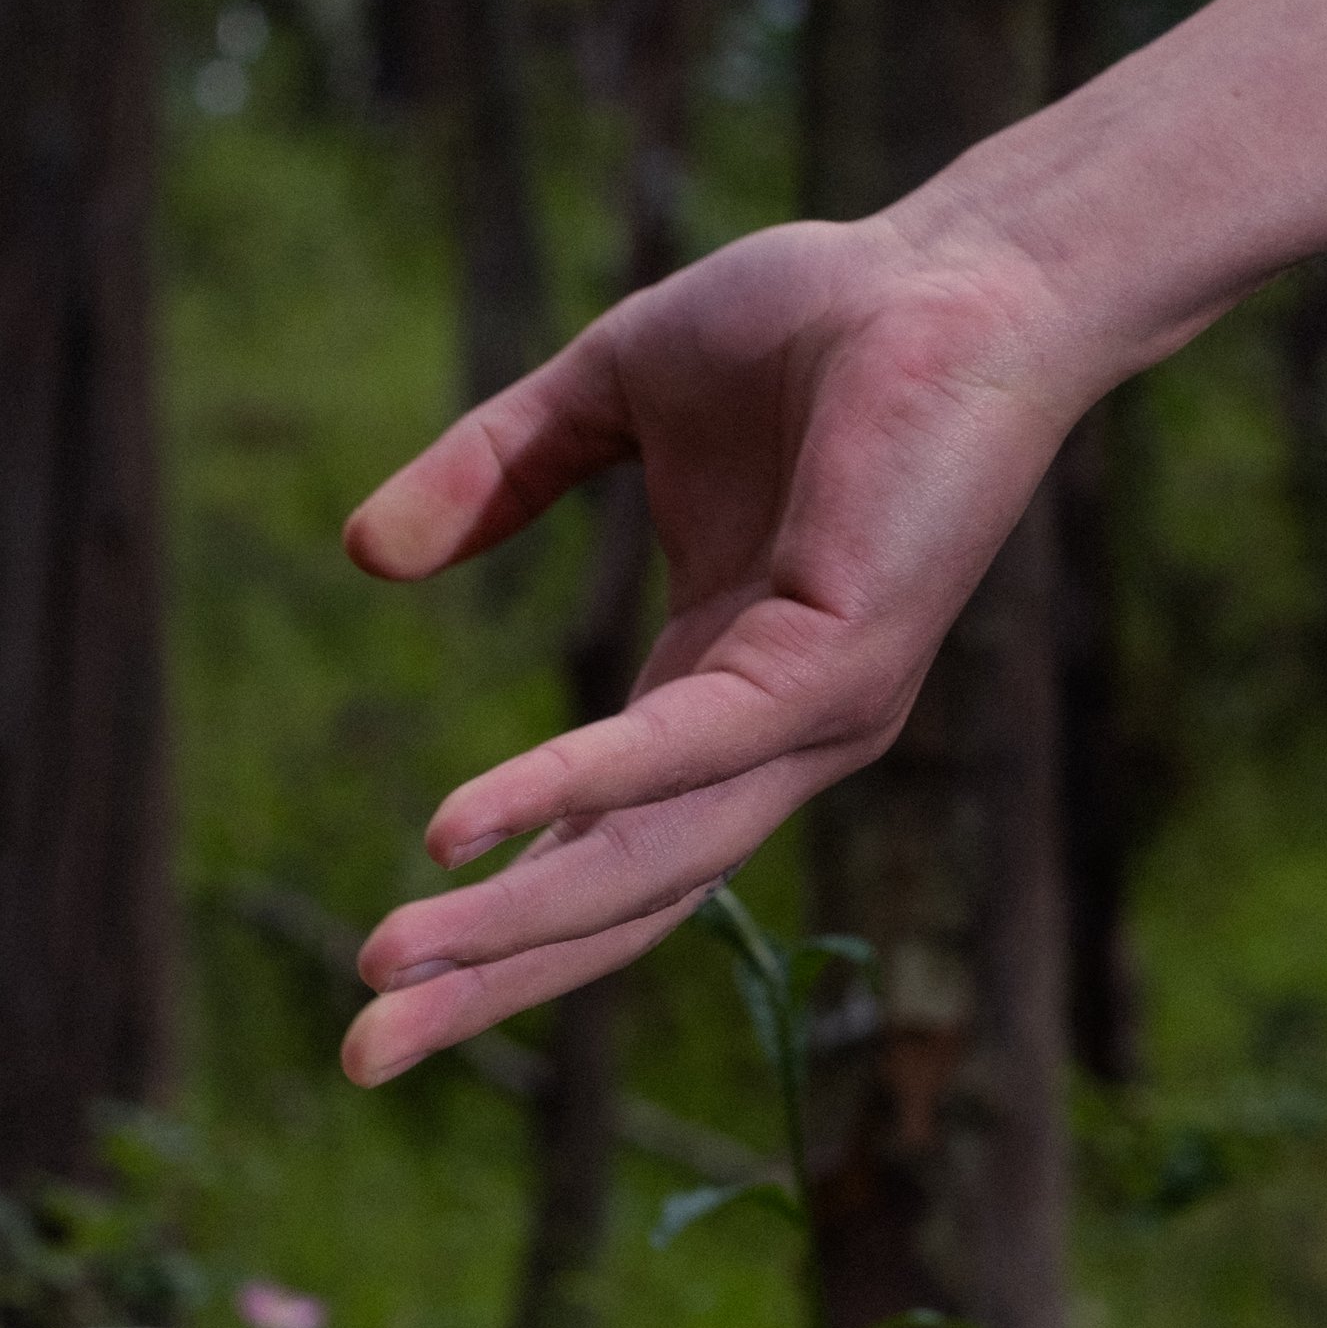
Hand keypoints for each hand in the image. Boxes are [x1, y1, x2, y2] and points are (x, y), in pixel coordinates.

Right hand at [338, 203, 1107, 1084]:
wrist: (960, 269)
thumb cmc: (816, 328)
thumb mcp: (604, 398)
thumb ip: (494, 475)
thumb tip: (366, 557)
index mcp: (715, 697)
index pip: (594, 854)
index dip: (490, 925)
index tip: (380, 987)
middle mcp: (765, 742)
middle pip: (616, 906)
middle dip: (488, 985)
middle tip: (366, 1058)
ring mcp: (812, 721)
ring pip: (648, 865)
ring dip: (514, 925)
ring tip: (390, 966)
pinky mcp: (840, 667)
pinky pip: (685, 751)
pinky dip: (574, 789)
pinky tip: (467, 824)